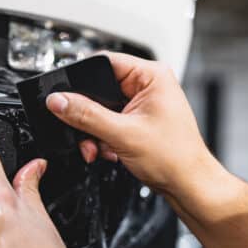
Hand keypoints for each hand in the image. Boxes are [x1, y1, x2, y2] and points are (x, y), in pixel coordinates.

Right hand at [45, 52, 220, 195]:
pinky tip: (108, 151)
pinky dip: (101, 137)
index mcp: (151, 75)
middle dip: (87, 115)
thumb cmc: (175, 158)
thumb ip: (86, 115)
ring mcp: (143, 103)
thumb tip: (58, 100)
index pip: (104, 62)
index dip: (82, 79)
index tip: (64, 96)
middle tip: (83, 131)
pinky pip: (107, 121)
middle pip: (99, 89)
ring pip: (101, 108)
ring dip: (93, 130)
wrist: (188, 185)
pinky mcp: (137, 120)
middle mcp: (148, 85)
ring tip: (98, 147)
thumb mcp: (122, 134)